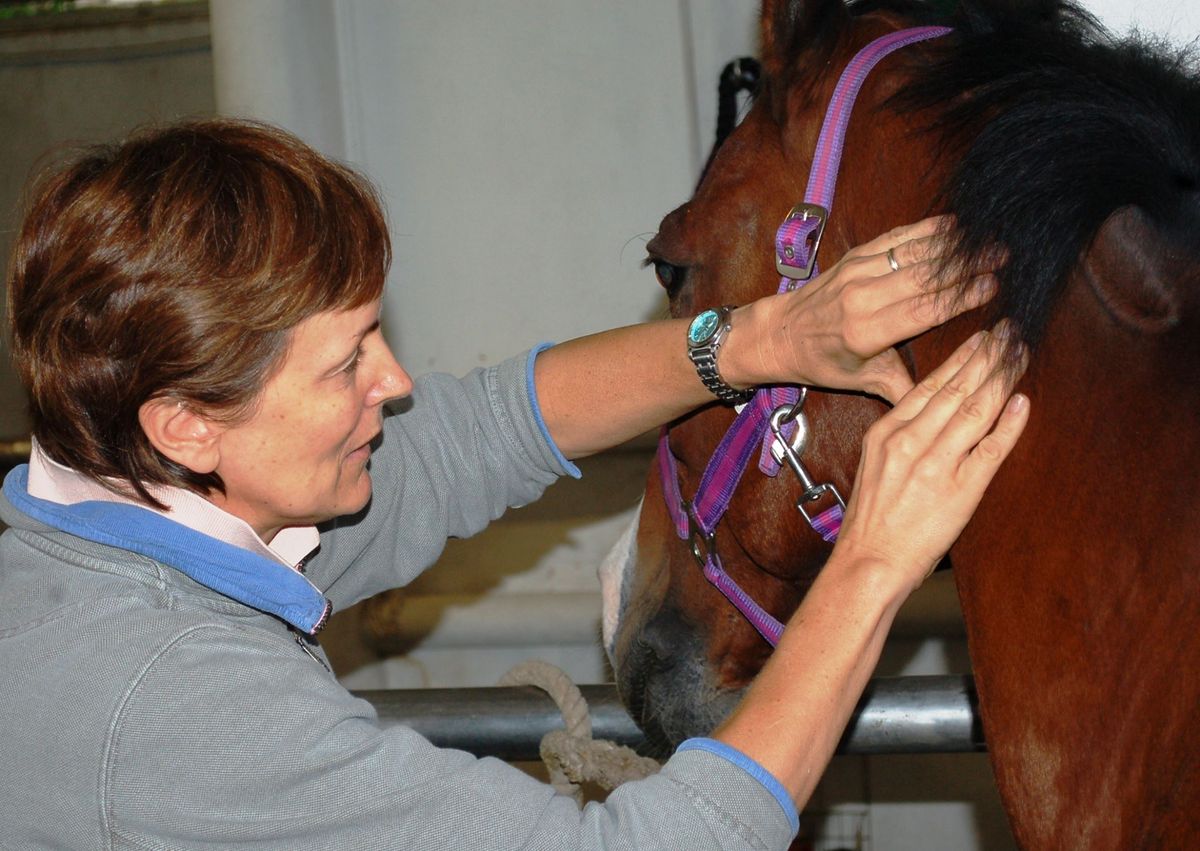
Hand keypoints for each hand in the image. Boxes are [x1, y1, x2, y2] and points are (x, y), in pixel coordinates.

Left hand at [740, 216, 999, 403]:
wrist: (779, 333)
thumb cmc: (822, 360)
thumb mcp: (862, 381)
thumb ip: (902, 389)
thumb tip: (943, 405)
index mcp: (866, 331)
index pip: (924, 309)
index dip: (961, 295)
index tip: (994, 285)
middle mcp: (862, 297)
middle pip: (925, 276)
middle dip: (967, 265)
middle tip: (1004, 256)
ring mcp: (857, 272)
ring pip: (914, 253)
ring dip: (953, 244)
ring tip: (989, 239)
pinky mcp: (855, 256)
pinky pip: (896, 238)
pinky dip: (926, 229)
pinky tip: (955, 224)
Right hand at [832, 325, 1029, 591]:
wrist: (868, 562)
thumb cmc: (872, 518)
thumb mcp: (876, 462)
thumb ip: (903, 432)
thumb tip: (934, 406)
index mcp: (887, 432)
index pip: (930, 384)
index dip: (961, 357)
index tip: (981, 337)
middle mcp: (910, 442)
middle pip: (957, 389)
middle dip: (987, 356)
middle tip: (1009, 331)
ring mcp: (936, 465)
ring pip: (976, 410)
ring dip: (1002, 378)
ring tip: (1020, 354)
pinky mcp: (959, 491)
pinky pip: (991, 450)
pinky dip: (1009, 424)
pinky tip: (1022, 402)